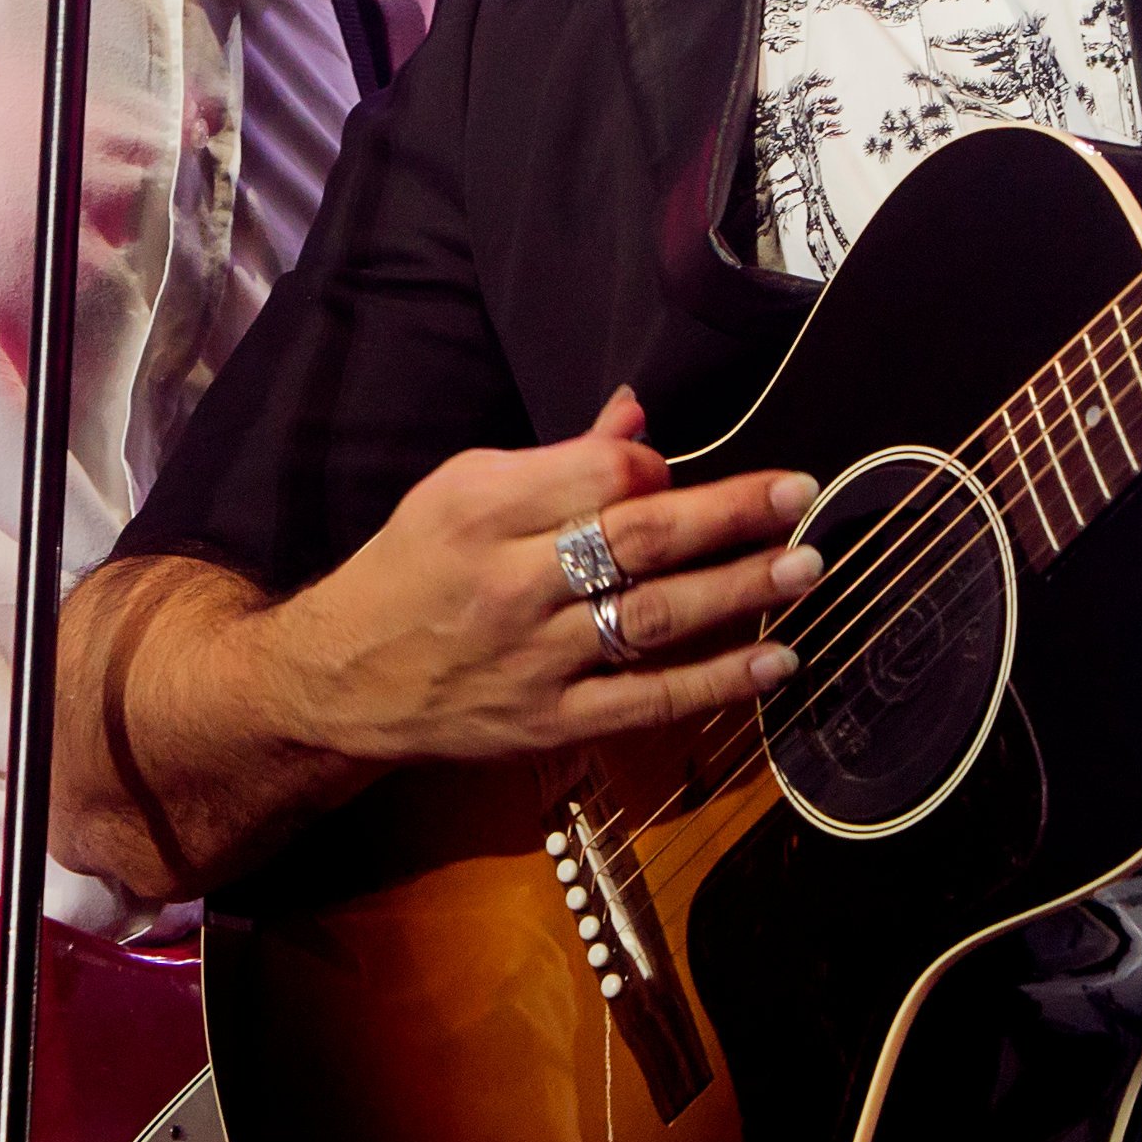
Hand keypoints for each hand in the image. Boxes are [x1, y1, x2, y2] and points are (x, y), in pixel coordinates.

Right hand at [274, 389, 818, 761]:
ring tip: (804, 566)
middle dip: (729, 513)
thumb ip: (556, 460)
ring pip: (655, 619)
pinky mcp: (550, 723)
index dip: (655, 467)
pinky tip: (777, 660)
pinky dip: (717, 683)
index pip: (596, 476)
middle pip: (639, 539)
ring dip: (739, 590)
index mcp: (483, 509)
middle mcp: (511, 582)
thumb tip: (639, 417)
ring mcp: (535, 660)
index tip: (684, 468)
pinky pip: (647, 701)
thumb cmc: (408, 570)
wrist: (336, 679)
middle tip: (800, 493)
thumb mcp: (459, 489)